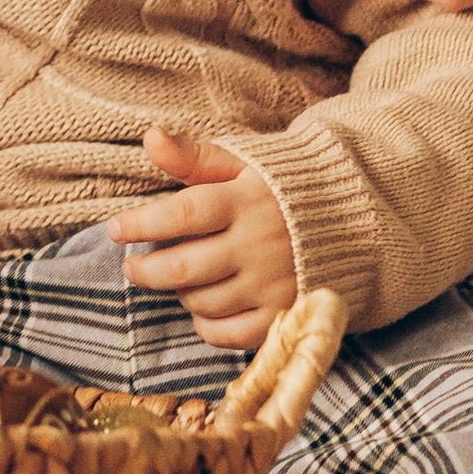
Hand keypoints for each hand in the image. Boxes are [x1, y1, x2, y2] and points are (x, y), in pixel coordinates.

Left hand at [106, 128, 296, 352]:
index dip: (143, 223)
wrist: (357, 222)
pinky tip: (203, 308)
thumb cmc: (284, 190)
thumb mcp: (243, 165)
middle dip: (146, 270)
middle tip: (132, 266)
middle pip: (184, 266)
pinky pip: (229, 334)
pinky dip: (206, 326)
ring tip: (181, 278)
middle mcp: (260, 244)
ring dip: (181, 293)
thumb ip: (195, 156)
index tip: (115, 229)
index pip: (184, 213)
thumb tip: (150, 138)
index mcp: (247, 201)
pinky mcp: (285, 313)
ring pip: (202, 301)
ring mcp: (274, 283)